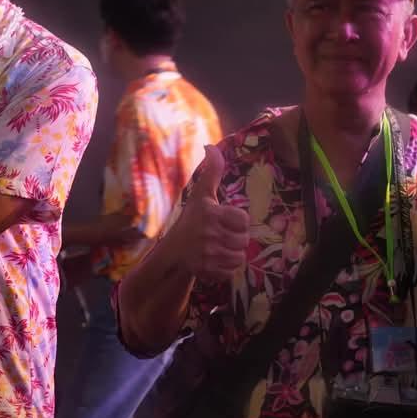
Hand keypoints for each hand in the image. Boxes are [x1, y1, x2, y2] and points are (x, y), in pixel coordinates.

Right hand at [168, 145, 249, 281]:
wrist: (172, 251)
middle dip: (236, 239)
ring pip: (240, 257)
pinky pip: (232, 272)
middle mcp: (207, 233)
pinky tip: (215, 261)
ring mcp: (206, 254)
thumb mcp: (202, 194)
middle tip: (222, 236)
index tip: (225, 222)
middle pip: (244, 240)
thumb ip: (212, 171)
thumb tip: (211, 145)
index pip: (243, 220)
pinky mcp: (206, 271)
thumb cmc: (191, 219)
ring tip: (220, 248)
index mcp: (210, 213)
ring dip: (233, 254)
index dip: (238, 222)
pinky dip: (227, 269)